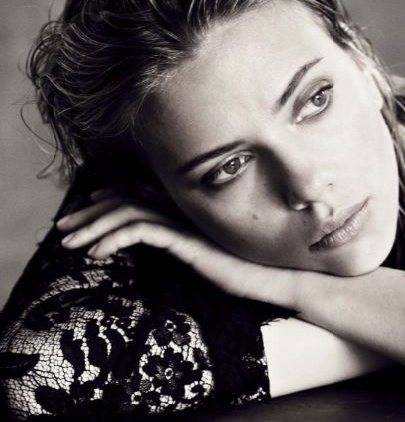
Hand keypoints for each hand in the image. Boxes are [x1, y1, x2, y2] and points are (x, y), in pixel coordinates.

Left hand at [57, 190, 296, 305]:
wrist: (272, 277)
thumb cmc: (244, 269)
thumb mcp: (204, 254)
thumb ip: (182, 242)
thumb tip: (160, 242)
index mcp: (187, 211)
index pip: (141, 196)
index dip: (109, 200)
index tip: (85, 209)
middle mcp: (185, 209)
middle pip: (128, 200)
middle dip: (90, 214)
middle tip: (63, 230)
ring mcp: (187, 222)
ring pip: (130, 212)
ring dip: (94, 227)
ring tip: (71, 245)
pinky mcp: (188, 238)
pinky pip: (144, 230)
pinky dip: (116, 238)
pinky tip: (99, 254)